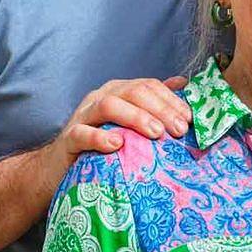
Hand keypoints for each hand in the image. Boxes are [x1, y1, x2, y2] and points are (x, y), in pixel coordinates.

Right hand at [45, 76, 190, 171]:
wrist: (61, 169)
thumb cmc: (103, 145)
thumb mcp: (131, 125)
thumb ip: (155, 104)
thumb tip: (183, 82)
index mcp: (119, 91)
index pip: (150, 86)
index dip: (172, 100)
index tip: (191, 119)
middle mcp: (101, 97)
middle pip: (134, 92)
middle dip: (161, 109)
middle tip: (179, 130)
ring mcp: (82, 116)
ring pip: (109, 105)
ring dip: (136, 118)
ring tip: (156, 134)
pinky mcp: (68, 139)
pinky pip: (82, 133)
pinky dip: (100, 138)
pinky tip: (117, 145)